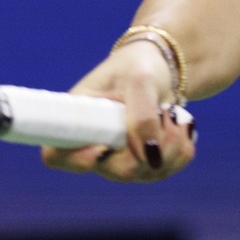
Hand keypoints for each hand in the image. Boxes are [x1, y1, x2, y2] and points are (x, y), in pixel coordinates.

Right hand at [42, 40, 195, 181]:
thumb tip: (149, 155)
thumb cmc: (140, 66)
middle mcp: (94, 145)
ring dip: (170, 147)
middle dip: (146, 148)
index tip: (103, 146)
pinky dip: (180, 151)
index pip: (57, 155)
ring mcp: (119, 158)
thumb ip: (142, 115)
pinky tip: (182, 127)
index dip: (76, 159)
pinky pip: (164, 171)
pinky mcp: (144, 163)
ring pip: (144, 174)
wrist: (160, 67)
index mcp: (77, 119)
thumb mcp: (140, 79)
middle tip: (166, 115)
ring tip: (176, 114)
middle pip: (114, 171)